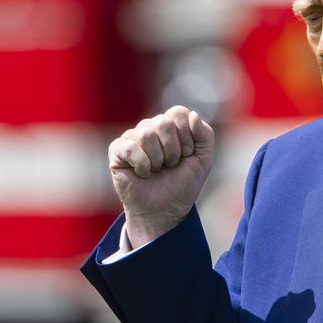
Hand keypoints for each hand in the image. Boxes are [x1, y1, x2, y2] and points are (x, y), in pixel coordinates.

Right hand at [108, 106, 214, 247]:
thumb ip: (205, 135)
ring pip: (146, 134)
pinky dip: (142, 164)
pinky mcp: (116, 152)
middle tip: (171, 164)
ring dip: (158, 159)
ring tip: (157, 169)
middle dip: (173, 150)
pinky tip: (143, 173)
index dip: (186, 136)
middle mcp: (150, 127)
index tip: (187, 154)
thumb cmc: (183, 184)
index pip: (178, 113)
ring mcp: (132, 138)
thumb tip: (192, 114)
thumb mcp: (204, 160)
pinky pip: (129, 148)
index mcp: (170, 125)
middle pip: (163, 122)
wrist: (165, 210)